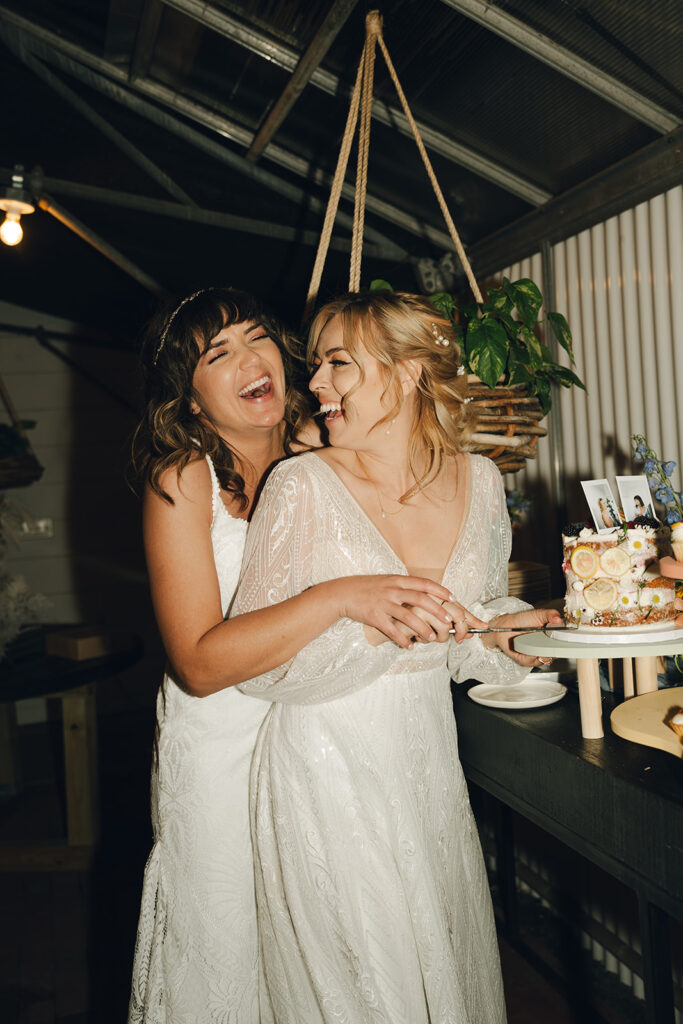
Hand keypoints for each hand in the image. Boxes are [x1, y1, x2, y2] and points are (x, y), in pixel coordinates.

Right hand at [334, 574, 453, 648]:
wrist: (343, 593)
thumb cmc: (367, 588)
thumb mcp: (386, 581)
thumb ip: (403, 586)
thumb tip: (423, 592)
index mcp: (397, 580)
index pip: (424, 583)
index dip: (440, 590)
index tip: (452, 598)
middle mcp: (392, 590)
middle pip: (421, 599)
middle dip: (437, 610)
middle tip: (449, 620)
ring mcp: (384, 604)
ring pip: (409, 617)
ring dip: (423, 629)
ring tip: (433, 637)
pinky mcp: (375, 617)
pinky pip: (392, 631)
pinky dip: (403, 640)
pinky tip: (410, 647)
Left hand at [481, 608, 563, 667]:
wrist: (503, 627)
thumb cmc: (520, 620)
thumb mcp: (537, 614)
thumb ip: (550, 614)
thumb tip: (559, 619)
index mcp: (551, 637)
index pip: (564, 643)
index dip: (567, 644)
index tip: (568, 640)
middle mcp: (545, 647)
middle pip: (557, 653)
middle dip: (556, 650)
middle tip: (552, 642)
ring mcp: (537, 655)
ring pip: (546, 659)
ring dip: (544, 653)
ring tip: (538, 644)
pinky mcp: (527, 660)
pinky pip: (533, 662)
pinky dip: (532, 657)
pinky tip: (529, 650)